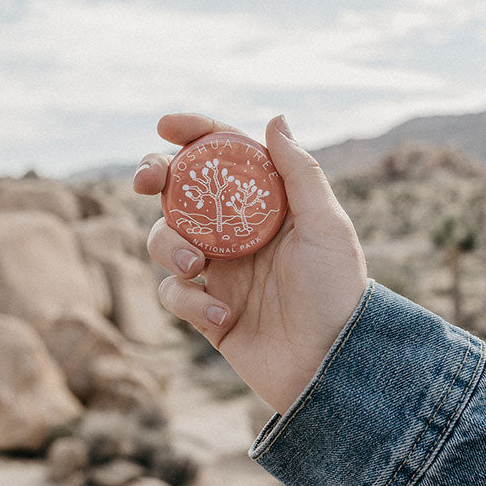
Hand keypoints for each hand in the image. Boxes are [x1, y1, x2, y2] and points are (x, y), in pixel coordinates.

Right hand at [135, 114, 366, 413]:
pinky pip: (174, 293)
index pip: (224, 158)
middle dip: (155, 178)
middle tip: (148, 181)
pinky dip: (190, 300)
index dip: (194, 134)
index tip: (167, 125)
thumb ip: (300, 172)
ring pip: (165, 240)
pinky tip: (224, 316)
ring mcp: (219, 271)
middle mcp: (237, 234)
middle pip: (180, 192)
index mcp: (265, 207)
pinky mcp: (206, 310)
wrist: (330, 366)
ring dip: (170, 246)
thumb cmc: (337, 292)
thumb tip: (274, 119)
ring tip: (199, 267)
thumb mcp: (326, 226)